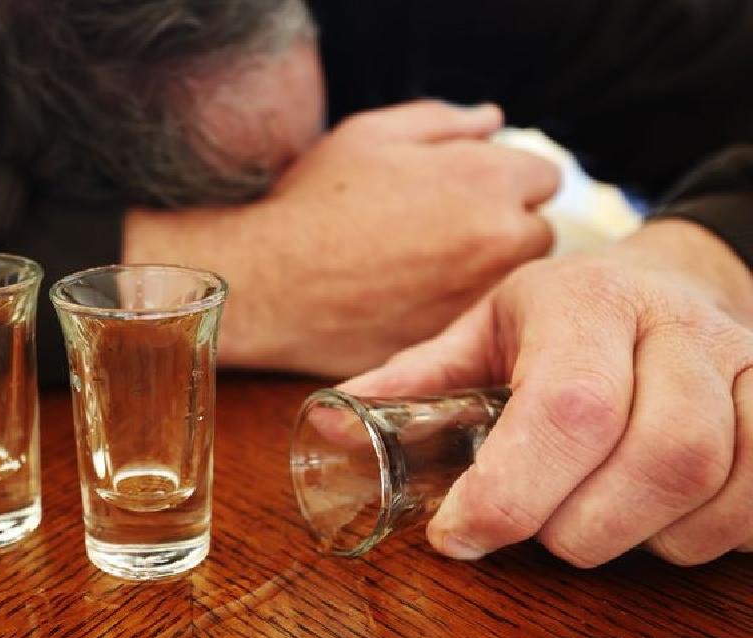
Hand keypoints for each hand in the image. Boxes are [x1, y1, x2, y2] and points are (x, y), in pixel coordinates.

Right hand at [125, 100, 558, 375]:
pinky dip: (458, 309)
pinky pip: (477, 321)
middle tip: (449, 231)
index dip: (507, 179)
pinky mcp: (453, 341)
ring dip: (488, 272)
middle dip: (507, 227)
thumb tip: (493, 121)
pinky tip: (413, 299)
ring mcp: (477, 298)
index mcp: (484, 178)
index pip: (545, 176)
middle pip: (540, 233)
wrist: (269, 284)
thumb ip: (443, 121)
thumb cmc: (313, 202)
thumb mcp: (370, 134)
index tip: (471, 190)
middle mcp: (495, 240)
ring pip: (513, 283)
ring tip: (430, 267)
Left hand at [341, 219, 752, 566]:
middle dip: (578, 525)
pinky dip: (705, 534)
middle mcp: (677, 329)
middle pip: (659, 456)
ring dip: (641, 536)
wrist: (663, 283)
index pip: (568, 406)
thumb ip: (414, 379)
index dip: (513, 489)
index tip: (459, 533)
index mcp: (587, 303)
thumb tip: (332, 421)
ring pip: (716, 485)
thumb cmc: (562, 315)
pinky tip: (655, 520)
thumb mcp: (481, 329)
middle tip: (530, 530)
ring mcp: (744, 365)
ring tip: (588, 521)